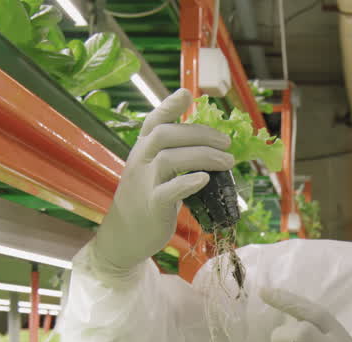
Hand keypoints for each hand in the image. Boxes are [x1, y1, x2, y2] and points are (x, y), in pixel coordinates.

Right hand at [91, 89, 235, 272]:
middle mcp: (141, 161)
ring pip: (170, 158)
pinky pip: (168, 190)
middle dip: (200, 134)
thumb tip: (212, 145)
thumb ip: (175, 155)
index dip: (170, 106)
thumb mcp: (155, 171)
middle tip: (226, 143)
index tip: (188, 94)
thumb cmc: (146, 199)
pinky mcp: (152, 206)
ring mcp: (144, 183)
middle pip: (165, 134)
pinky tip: (204, 179)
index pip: (153, 121)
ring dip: (203, 156)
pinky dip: (187, 183)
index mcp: (143, 150)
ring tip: (228, 162)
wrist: (124, 236)